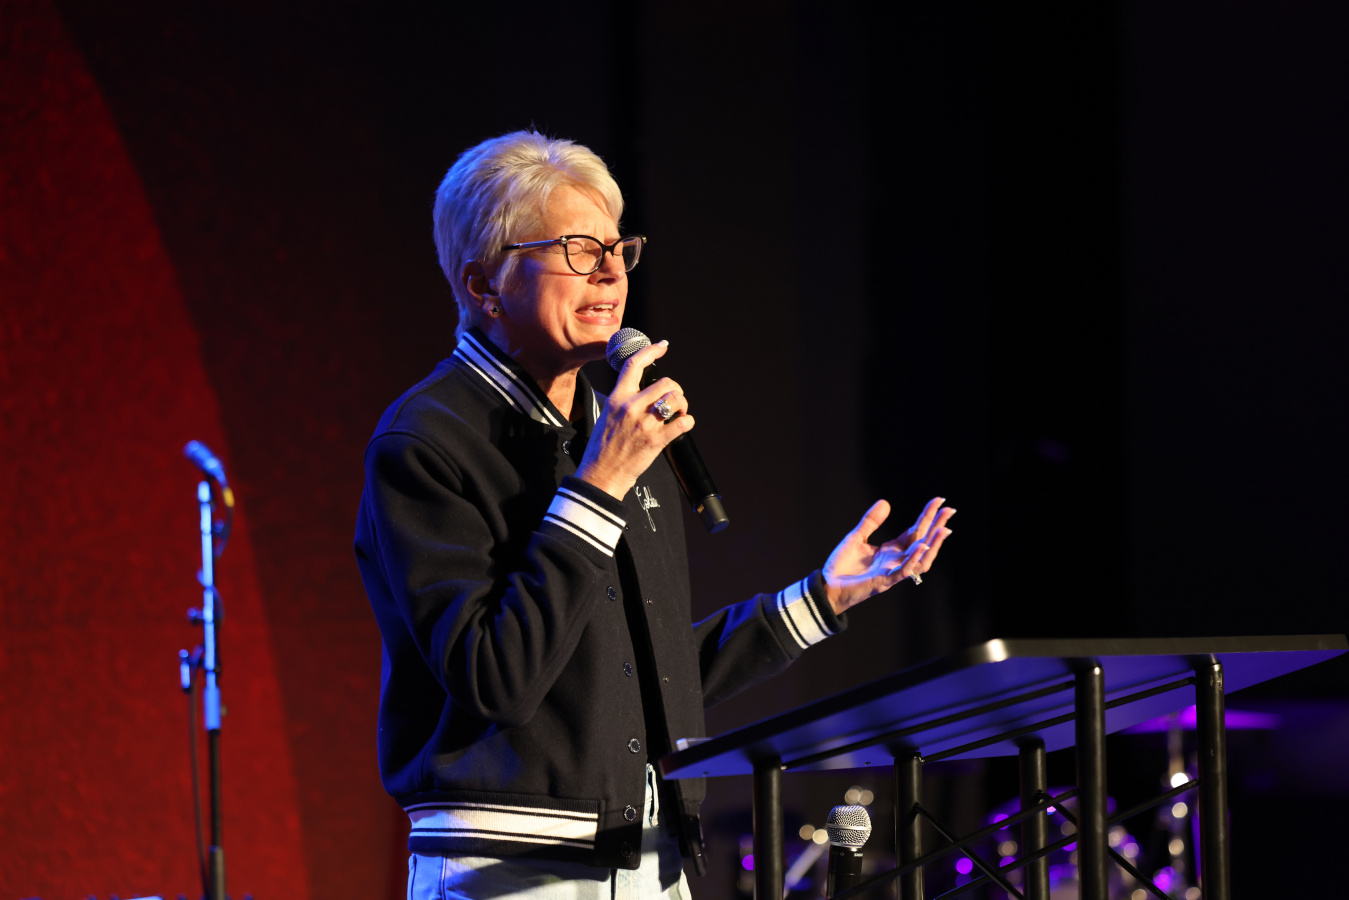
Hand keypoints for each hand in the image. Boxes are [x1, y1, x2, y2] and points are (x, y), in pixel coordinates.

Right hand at [575, 340, 694, 499]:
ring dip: (682, 405)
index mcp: (617, 398)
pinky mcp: (655, 441)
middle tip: (675, 401)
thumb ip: (623, 401)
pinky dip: (688, 422)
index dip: (651, 351)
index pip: (634, 365)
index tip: (662, 346)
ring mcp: (644, 423)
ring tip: (679, 413)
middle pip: (665, 383)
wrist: (600, 474)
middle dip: (676, 390)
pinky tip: (683, 425)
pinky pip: (682, 423)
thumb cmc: (602, 449)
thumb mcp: (606, 415)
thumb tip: (642, 392)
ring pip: (676, 399)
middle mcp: (631, 407)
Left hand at [822, 497, 954, 614]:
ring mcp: (892, 571)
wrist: (827, 586)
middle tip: (949, 510)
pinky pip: (904, 570)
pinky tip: (921, 546)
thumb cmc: (841, 566)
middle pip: (923, 541)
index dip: (927, 516)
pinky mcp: (884, 581)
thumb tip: (885, 502)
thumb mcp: (856, 537)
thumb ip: (871, 521)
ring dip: (933, 544)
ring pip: (920, 559)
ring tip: (944, 529)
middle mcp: (896, 560)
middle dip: (936, 526)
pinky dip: (914, 558)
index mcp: (892, 550)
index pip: (915, 531)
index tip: (939, 500)